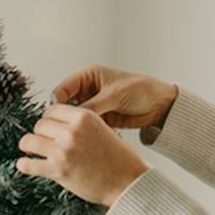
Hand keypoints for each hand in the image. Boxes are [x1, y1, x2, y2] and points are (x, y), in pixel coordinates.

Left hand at [15, 102, 150, 207]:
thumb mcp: (103, 130)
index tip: (48, 127)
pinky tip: (26, 164)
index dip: (49, 119)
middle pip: (39, 124)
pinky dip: (25, 165)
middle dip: (40, 133)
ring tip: (31, 150)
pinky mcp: (57, 170)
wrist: (127, 183)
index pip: (52, 110)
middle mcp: (71, 131)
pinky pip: (29, 164)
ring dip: (29, 146)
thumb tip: (58, 125)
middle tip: (44, 141)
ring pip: (29, 141)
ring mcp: (63, 150)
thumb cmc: (119, 160)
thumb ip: (81, 125)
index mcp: (84, 118)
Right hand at [52, 63, 177, 129]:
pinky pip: (87, 126)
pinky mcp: (101, 118)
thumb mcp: (113, 95)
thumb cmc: (141, 90)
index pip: (63, 89)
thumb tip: (73, 117)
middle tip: (62, 129)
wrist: (160, 105)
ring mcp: (94, 105)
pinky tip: (85, 138)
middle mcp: (89, 90)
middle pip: (66, 105)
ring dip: (75, 126)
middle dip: (65, 116)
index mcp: (89, 76)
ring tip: (73, 135)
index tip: (55, 116)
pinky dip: (85, 132)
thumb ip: (92, 106)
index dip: (57, 103)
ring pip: (76, 118)